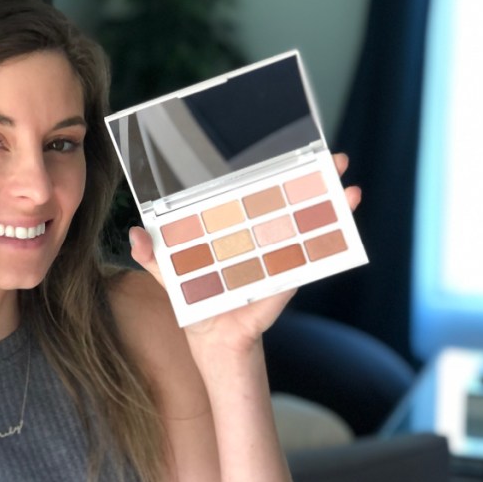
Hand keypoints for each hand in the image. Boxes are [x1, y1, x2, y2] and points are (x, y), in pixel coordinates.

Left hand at [129, 153, 360, 351]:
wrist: (213, 337)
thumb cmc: (194, 300)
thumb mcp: (169, 274)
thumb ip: (153, 255)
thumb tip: (136, 234)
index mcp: (231, 226)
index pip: (249, 190)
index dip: (264, 167)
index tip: (279, 144)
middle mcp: (258, 232)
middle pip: (285, 195)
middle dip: (307, 171)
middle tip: (325, 151)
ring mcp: (276, 251)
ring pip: (305, 217)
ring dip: (328, 193)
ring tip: (343, 170)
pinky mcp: (287, 274)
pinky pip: (310, 253)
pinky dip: (330, 235)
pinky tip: (347, 210)